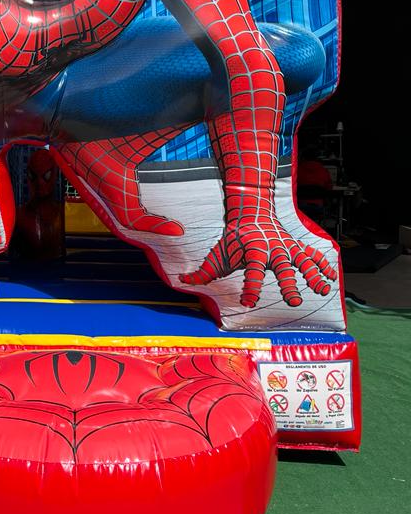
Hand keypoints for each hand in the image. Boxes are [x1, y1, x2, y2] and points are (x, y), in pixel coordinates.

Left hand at [179, 211, 336, 307]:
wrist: (252, 211)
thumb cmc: (233, 238)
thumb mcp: (217, 253)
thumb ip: (202, 271)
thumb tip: (181, 281)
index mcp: (253, 253)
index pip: (252, 273)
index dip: (250, 287)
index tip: (247, 302)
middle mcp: (273, 250)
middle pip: (283, 269)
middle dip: (289, 285)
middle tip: (294, 302)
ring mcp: (288, 248)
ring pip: (304, 262)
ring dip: (313, 275)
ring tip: (322, 290)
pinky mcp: (297, 247)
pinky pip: (314, 255)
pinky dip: (324, 264)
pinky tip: (331, 277)